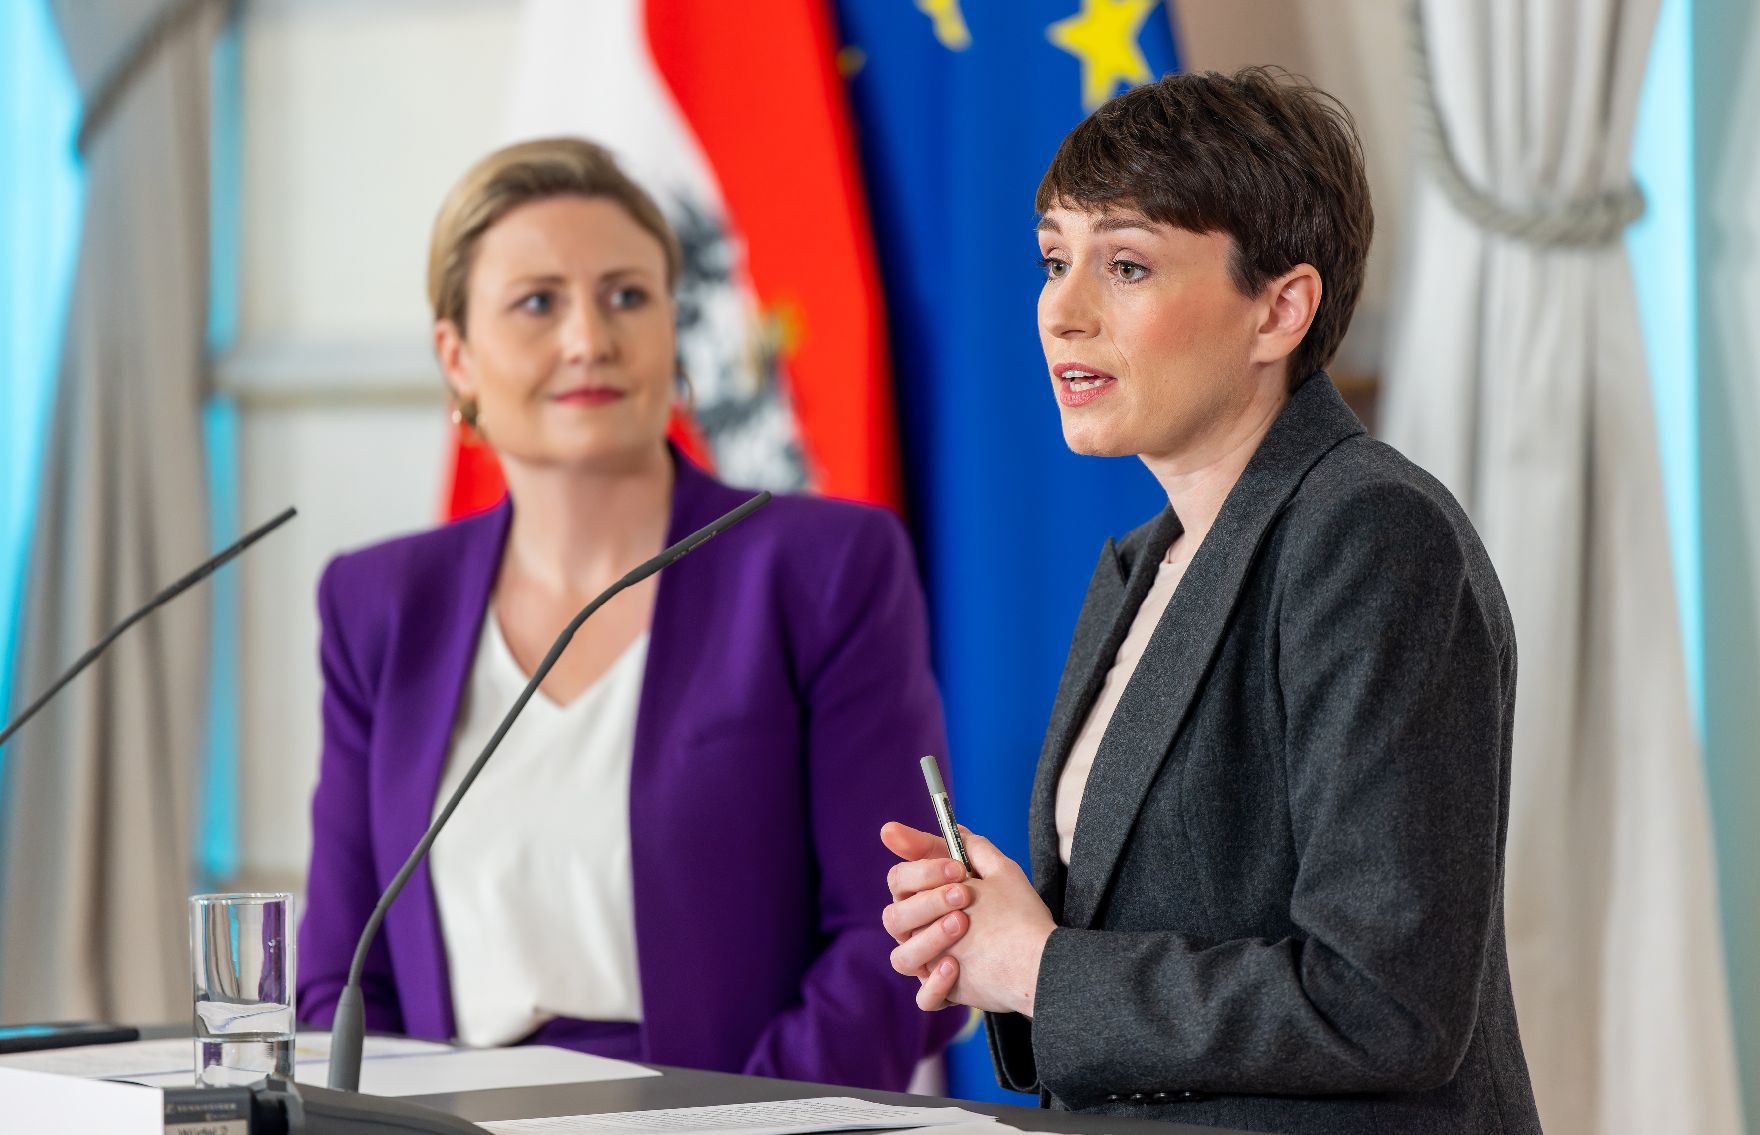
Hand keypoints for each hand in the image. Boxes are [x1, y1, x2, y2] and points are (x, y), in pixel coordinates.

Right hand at [880, 822, 1055, 1017]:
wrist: (1043, 957)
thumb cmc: (1016, 912)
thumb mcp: (997, 870)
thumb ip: (969, 845)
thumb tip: (947, 823)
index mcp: (926, 899)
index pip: (899, 880)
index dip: (921, 871)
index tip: (955, 866)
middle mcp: (920, 931)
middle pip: (894, 917)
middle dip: (926, 902)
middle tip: (963, 895)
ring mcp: (930, 962)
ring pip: (902, 957)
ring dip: (928, 939)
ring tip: (962, 924)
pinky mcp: (944, 991)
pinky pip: (924, 997)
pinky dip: (935, 983)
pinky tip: (955, 966)